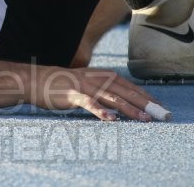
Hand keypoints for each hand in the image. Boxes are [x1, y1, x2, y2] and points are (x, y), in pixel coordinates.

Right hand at [30, 66, 166, 121]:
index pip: (126, 84)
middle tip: (159, 114)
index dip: (143, 94)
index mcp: (98, 74)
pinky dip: (101, 111)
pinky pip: (89, 103)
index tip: (157, 104)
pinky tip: (111, 119)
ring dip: (129, 109)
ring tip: (143, 119)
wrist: (33, 79)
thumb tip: (115, 100)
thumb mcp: (82, 81)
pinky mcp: (72, 94)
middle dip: (144, 103)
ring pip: (111, 97)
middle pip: (124, 91)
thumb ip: (98, 87)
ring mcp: (83, 86)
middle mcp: (94, 78)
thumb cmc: (58, 83)